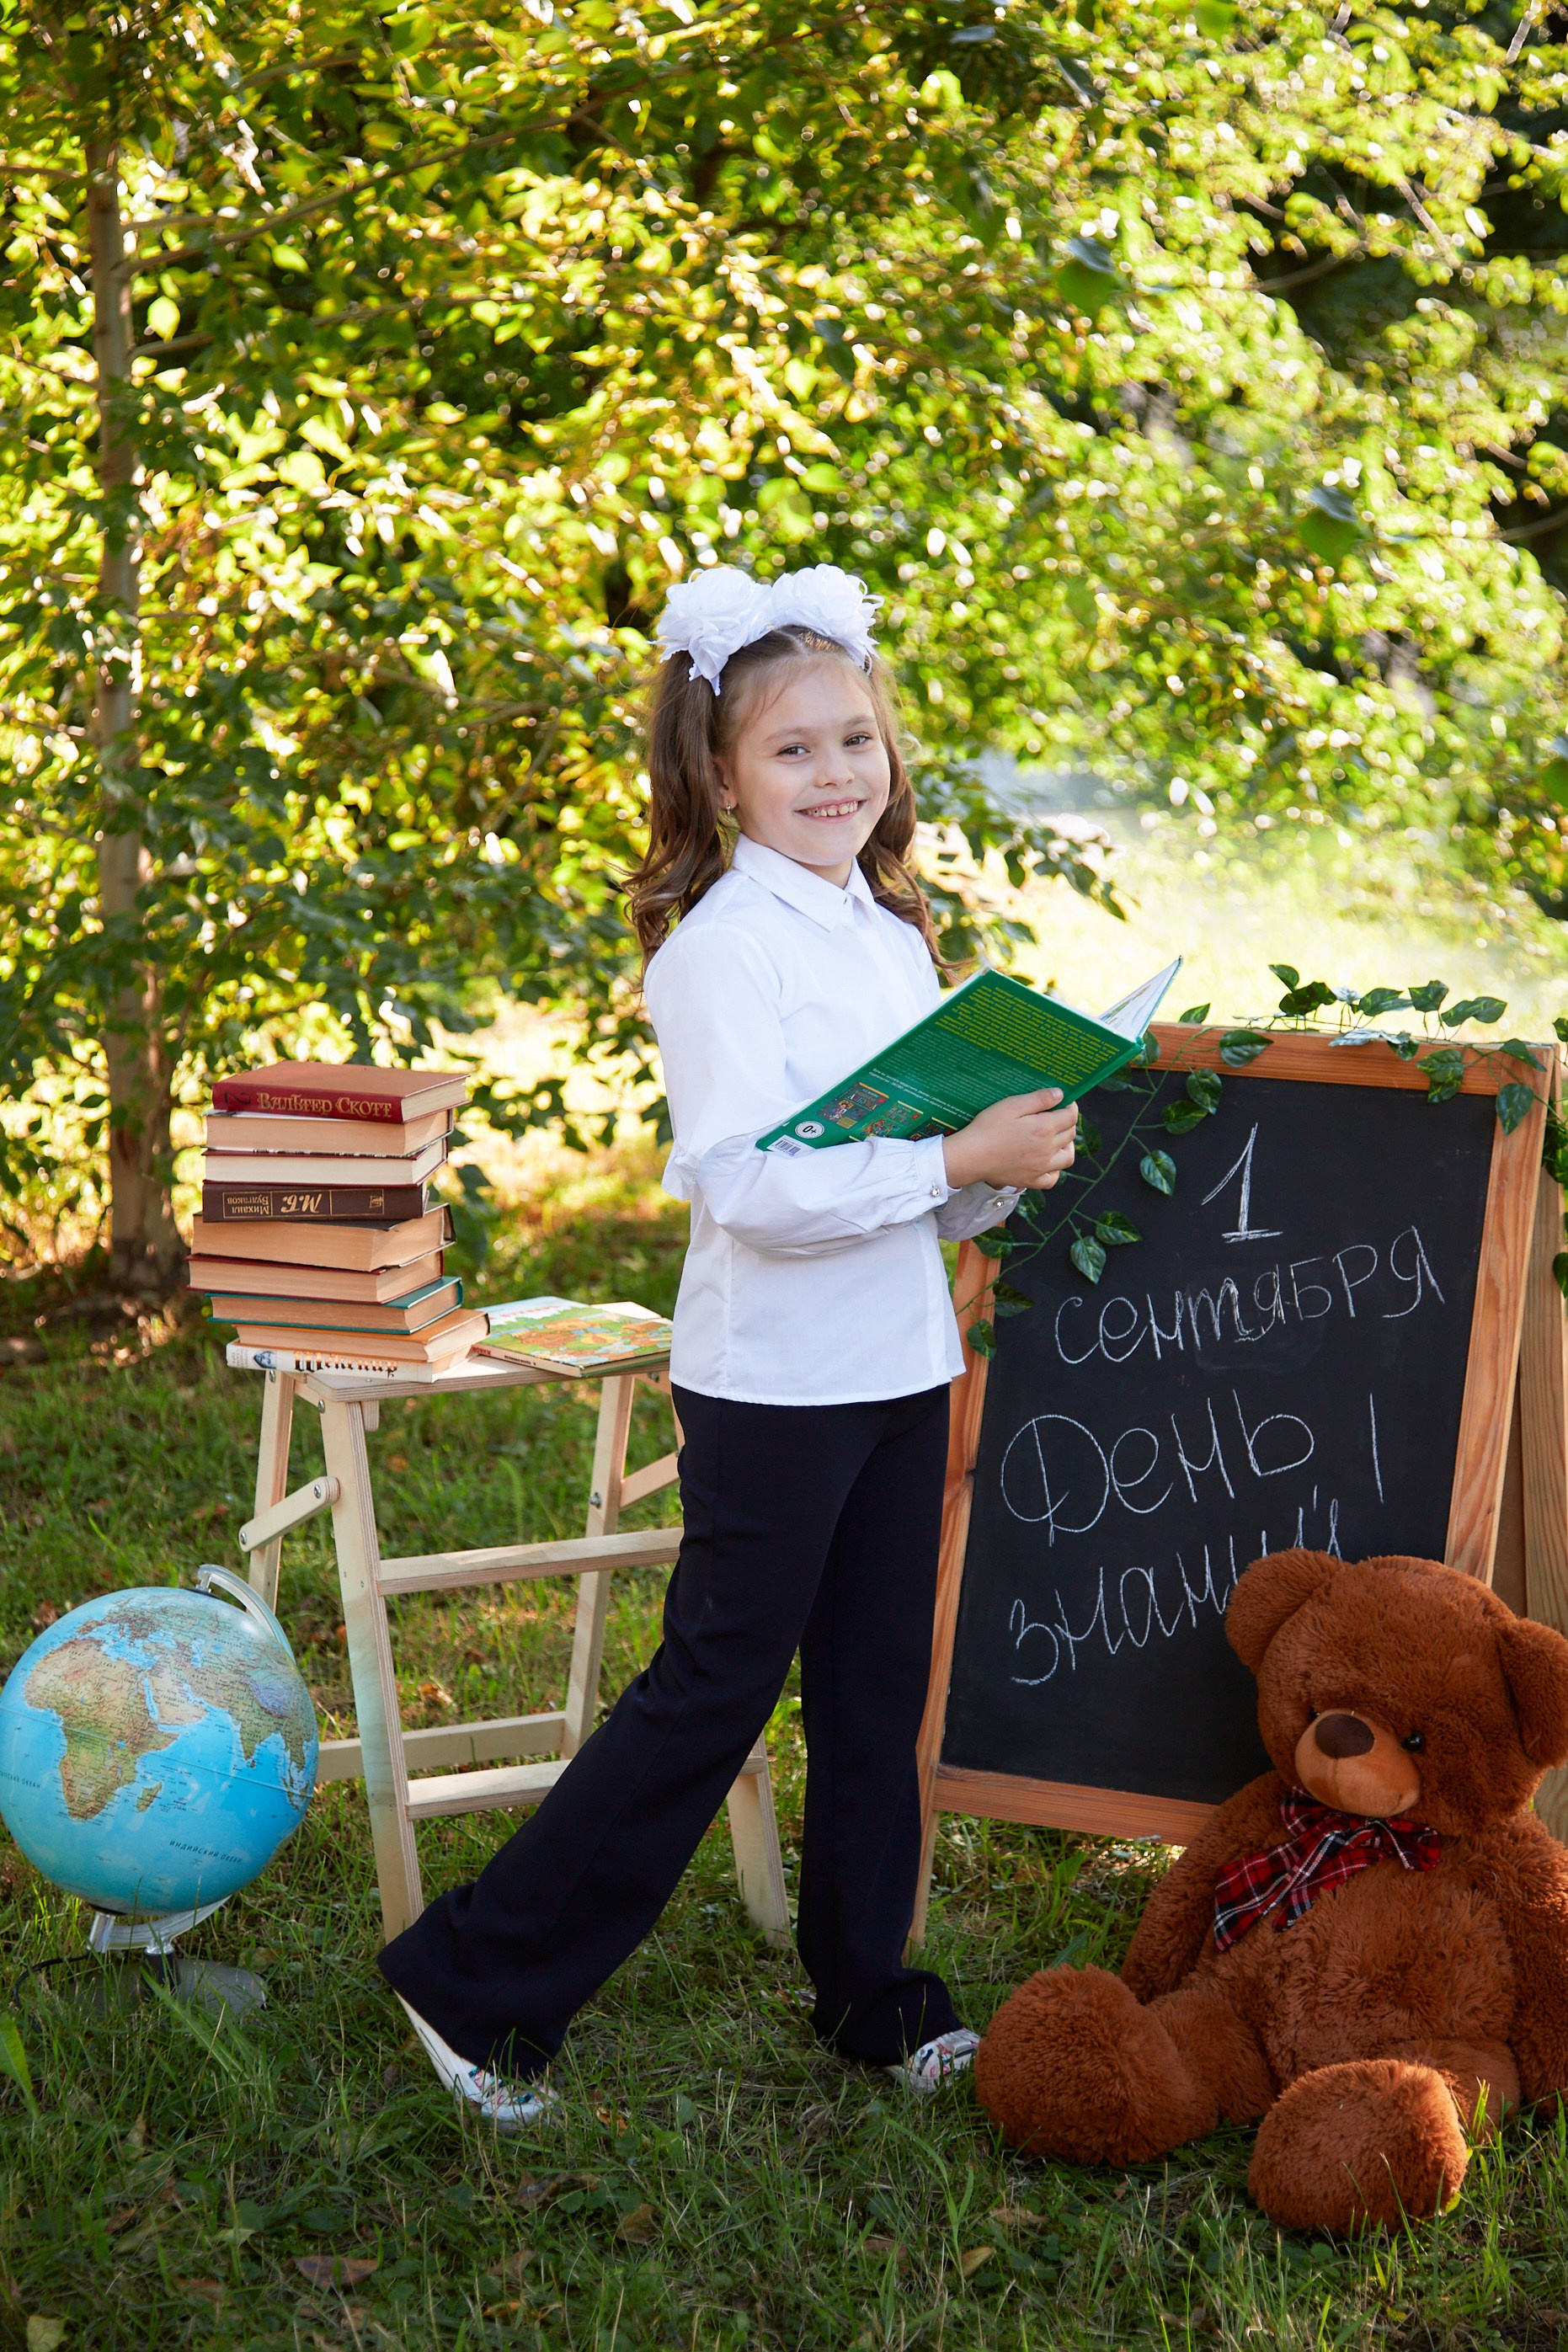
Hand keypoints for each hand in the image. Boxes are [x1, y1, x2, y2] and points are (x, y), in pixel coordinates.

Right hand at [942, 1089, 1077, 1192]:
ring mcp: (1041, 1168)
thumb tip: (1060, 1094)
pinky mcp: (1030, 1180)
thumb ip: (1038, 1099)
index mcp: (1044, 1128)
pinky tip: (1048, 1162)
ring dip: (1067, 1146)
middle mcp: (1047, 1150)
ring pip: (1067, 1157)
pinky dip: (1055, 1170)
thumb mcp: (1011, 1105)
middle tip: (1057, 1116)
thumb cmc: (987, 1128)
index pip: (1070, 1116)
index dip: (1070, 1106)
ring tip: (1057, 1138)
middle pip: (1070, 1135)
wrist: (970, 1156)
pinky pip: (1052, 1179)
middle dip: (1068, 1123)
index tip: (1064, 1102)